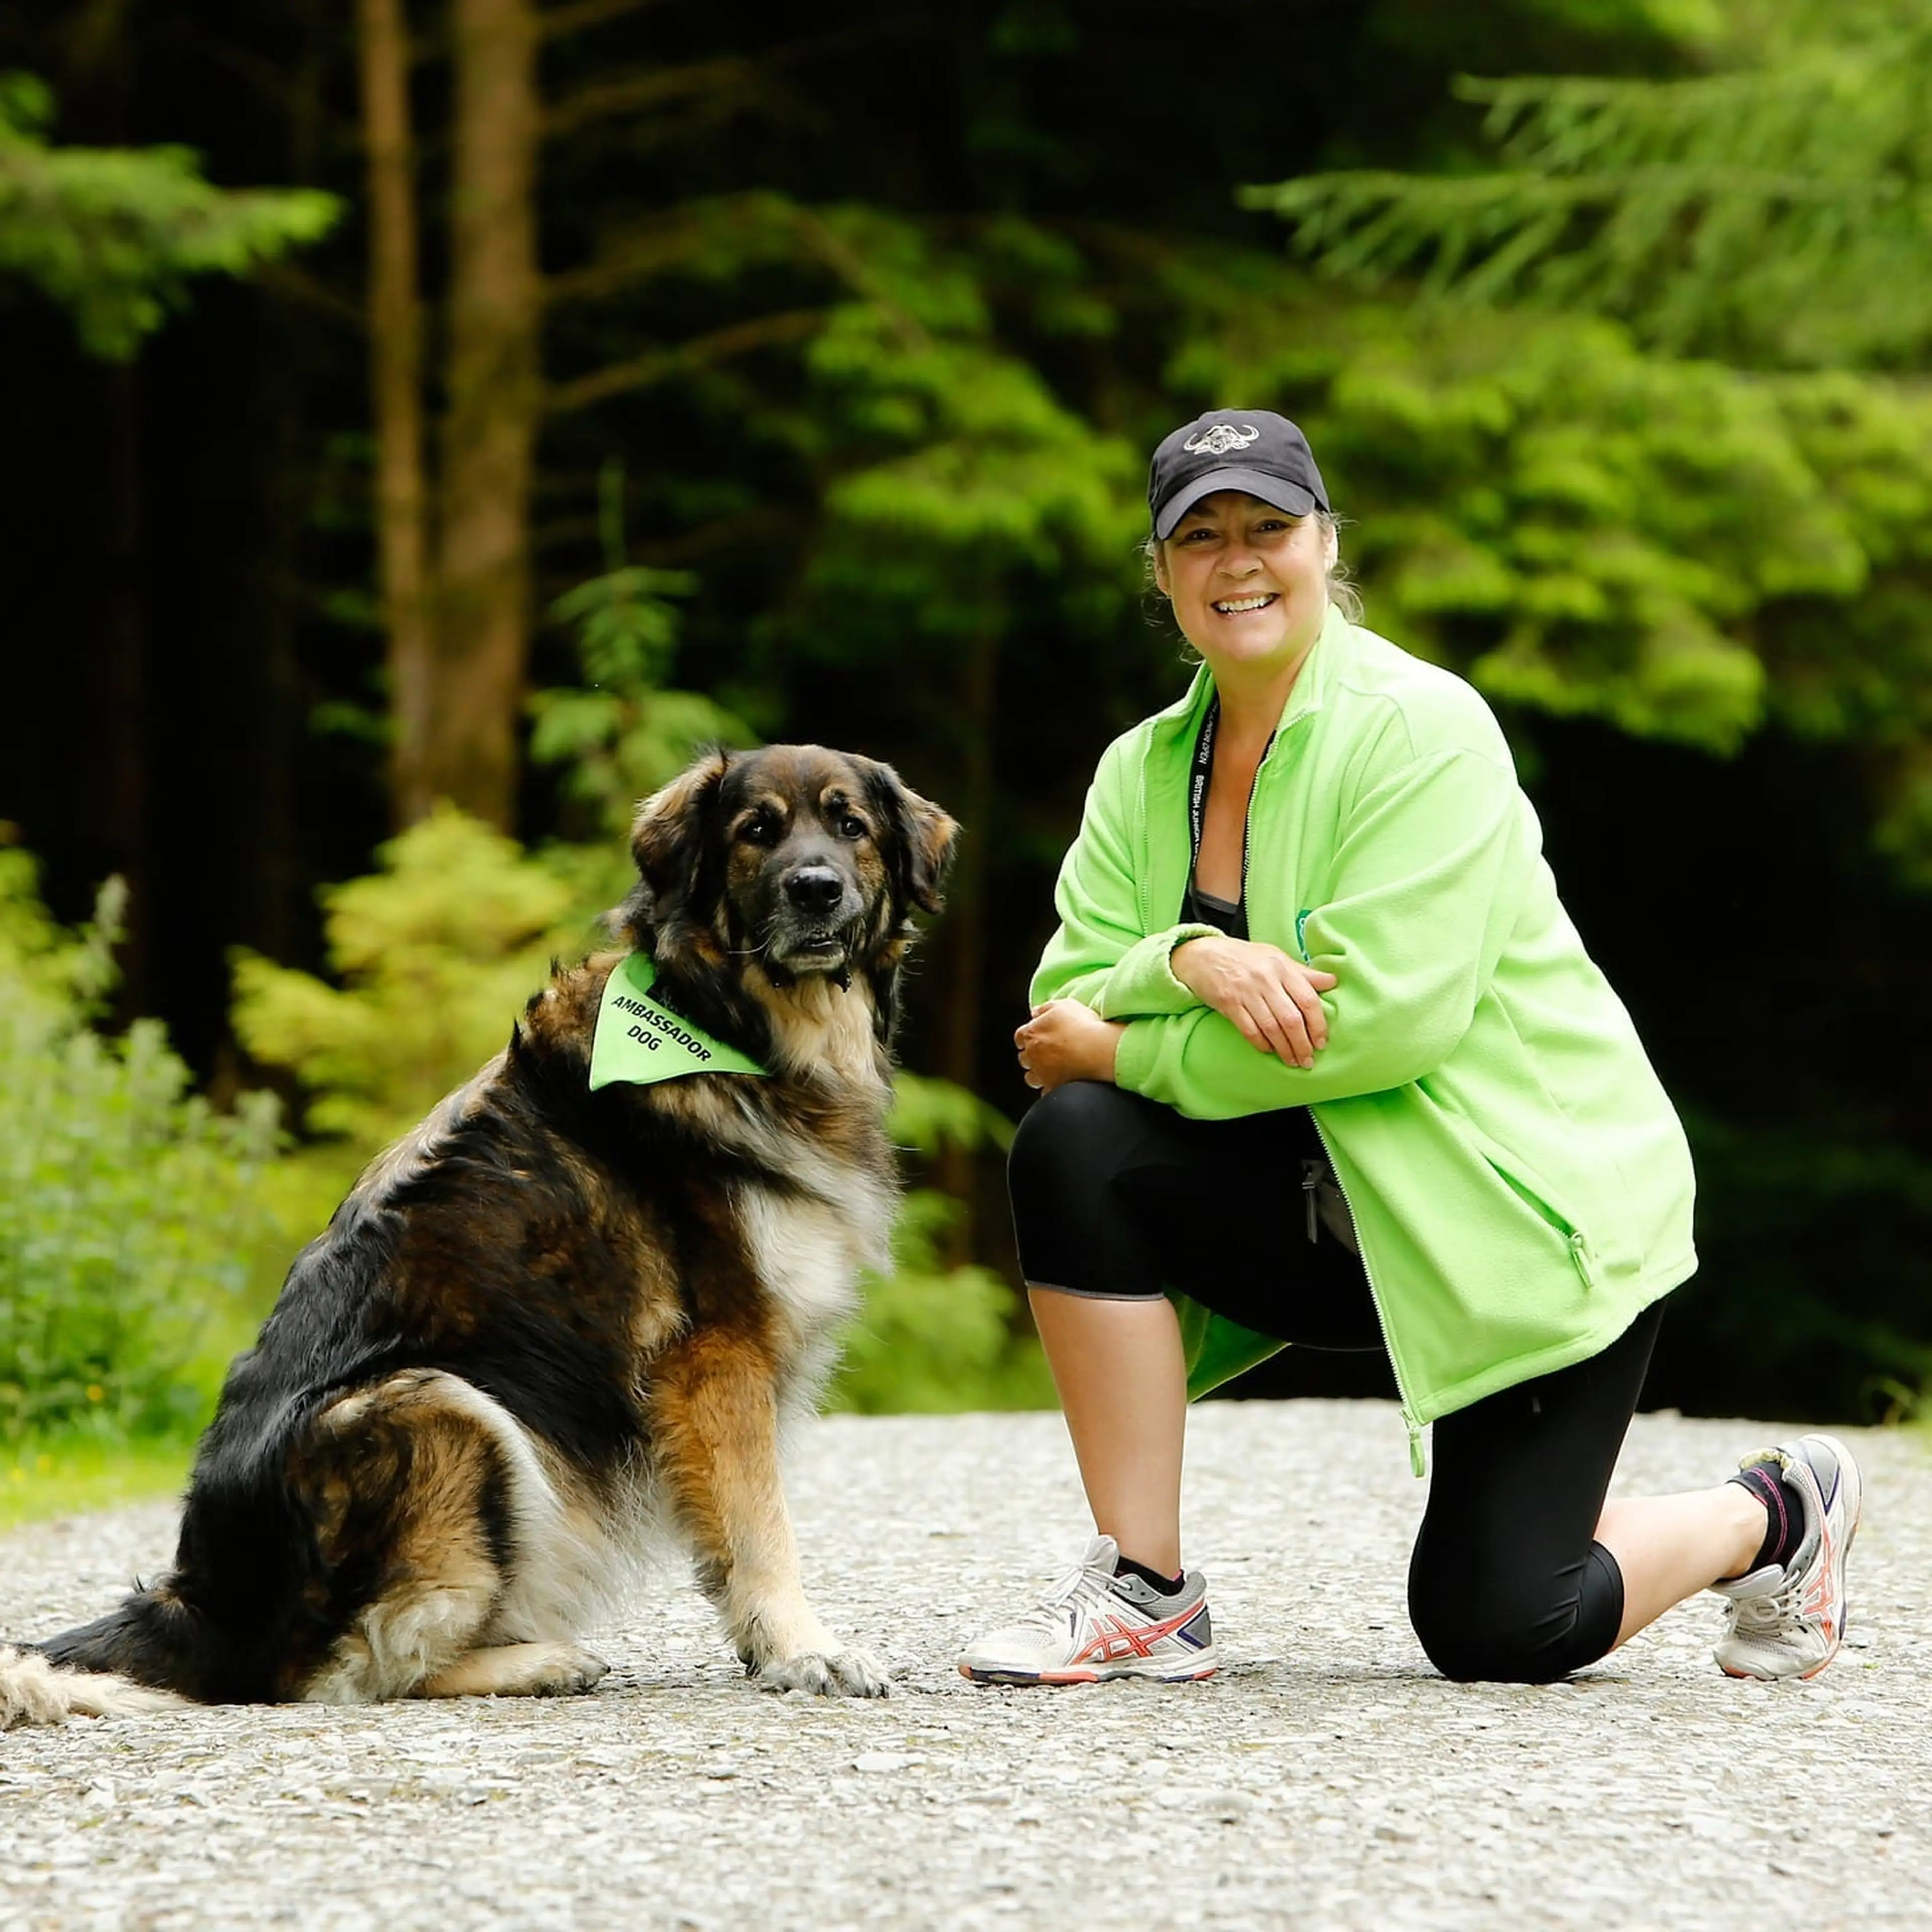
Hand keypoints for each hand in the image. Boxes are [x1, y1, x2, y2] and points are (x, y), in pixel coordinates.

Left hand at [1015, 1000, 1126, 1092]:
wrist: (1099, 1050)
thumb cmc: (1083, 1026)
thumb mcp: (1063, 1006)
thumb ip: (1045, 1009)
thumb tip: (1035, 1013)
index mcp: (1032, 1034)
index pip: (1020, 1036)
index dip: (1028, 1036)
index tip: (1035, 1037)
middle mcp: (1033, 1055)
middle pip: (1025, 1058)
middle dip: (1033, 1056)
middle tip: (1047, 1053)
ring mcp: (1042, 1074)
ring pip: (1031, 1077)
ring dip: (1038, 1074)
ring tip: (1052, 1070)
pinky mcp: (1054, 1088)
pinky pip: (1046, 1092)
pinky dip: (1051, 1089)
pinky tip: (1061, 1083)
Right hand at [1171, 936, 1337, 1067]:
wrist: (1202, 955)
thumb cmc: (1243, 957)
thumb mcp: (1275, 957)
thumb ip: (1302, 973)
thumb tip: (1332, 981)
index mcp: (1281, 966)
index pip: (1307, 999)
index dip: (1318, 1024)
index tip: (1321, 1042)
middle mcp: (1265, 979)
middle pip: (1291, 1019)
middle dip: (1302, 1044)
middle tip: (1308, 1060)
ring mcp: (1246, 992)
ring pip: (1272, 1028)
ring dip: (1284, 1049)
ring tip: (1292, 1061)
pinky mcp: (1228, 1004)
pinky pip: (1249, 1030)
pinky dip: (1261, 1043)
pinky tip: (1269, 1050)